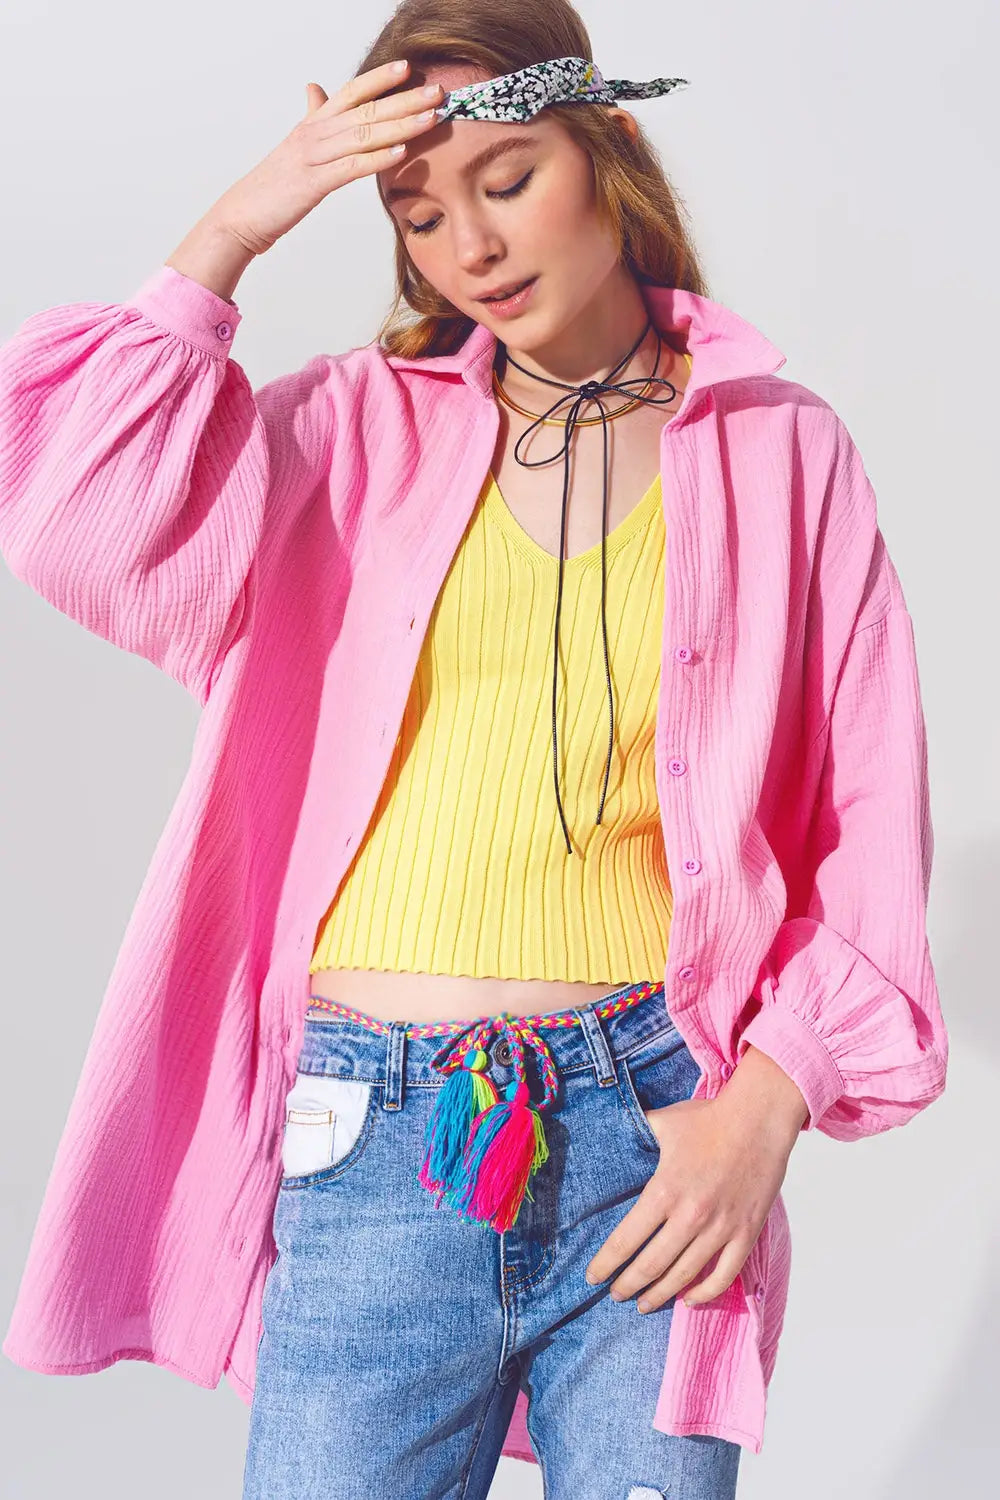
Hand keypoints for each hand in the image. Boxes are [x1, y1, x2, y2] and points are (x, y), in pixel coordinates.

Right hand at [206, 61, 443, 256]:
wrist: (242, 215)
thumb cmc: (273, 185)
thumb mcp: (296, 144)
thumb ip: (313, 116)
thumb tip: (316, 88)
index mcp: (313, 124)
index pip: (351, 92)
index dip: (379, 79)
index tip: (408, 69)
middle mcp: (314, 133)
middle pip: (365, 110)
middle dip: (404, 100)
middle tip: (437, 92)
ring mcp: (313, 157)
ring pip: (363, 135)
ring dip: (400, 126)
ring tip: (430, 118)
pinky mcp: (313, 184)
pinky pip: (350, 168)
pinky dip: (376, 159)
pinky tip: (401, 153)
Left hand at [584, 1046, 806, 1310]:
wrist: (759, 1118)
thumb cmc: (708, 1119)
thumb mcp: (661, 1123)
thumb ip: (634, 1137)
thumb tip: (608, 1139)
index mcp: (664, 1190)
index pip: (626, 1241)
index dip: (606, 1264)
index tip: (592, 1277)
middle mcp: (690, 1216)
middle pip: (650, 1266)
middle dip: (627, 1285)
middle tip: (615, 1295)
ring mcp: (721, 1228)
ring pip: (684, 1277)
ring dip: (660, 1295)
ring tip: (643, 1304)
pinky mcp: (746, 1234)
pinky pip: (724, 1276)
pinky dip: (704, 1294)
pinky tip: (689, 1300)